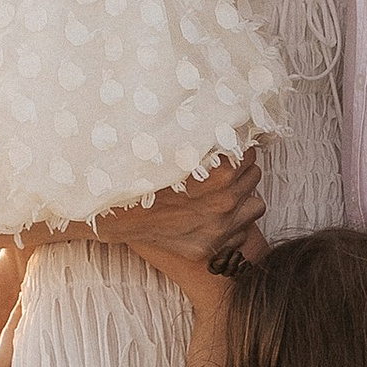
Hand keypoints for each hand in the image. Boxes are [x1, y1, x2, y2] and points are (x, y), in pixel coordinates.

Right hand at [89, 146, 264, 277]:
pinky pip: (240, 234)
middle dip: (242, 171)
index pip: (251, 152)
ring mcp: (218, 228)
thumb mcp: (173, 145)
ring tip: (221, 193)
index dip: (238, 147)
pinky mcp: (208, 248)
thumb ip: (206, 138)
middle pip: (254, 176)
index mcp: (220, 172)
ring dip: (243, 198)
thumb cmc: (139, 172)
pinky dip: (231, 225)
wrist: (111, 213)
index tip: (228, 147)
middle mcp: (224, 202)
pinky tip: (211, 216)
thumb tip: (230, 118)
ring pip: (256, 206)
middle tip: (222, 170)